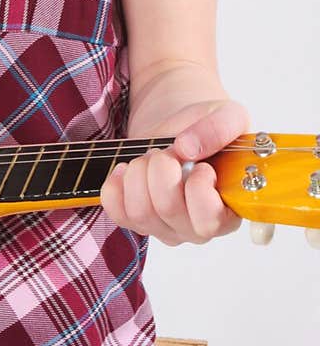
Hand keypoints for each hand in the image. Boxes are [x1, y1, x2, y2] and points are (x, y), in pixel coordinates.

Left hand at [100, 98, 250, 245]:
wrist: (181, 131)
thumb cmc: (208, 131)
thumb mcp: (228, 117)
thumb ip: (220, 128)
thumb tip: (187, 148)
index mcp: (229, 212)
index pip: (209, 220)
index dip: (198, 186)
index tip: (200, 164)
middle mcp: (197, 228)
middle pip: (167, 209)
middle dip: (162, 167)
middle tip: (170, 152)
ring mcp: (164, 228)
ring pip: (139, 211)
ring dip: (140, 172)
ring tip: (152, 157)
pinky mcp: (135, 221)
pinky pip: (115, 210)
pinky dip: (116, 183)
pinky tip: (129, 169)